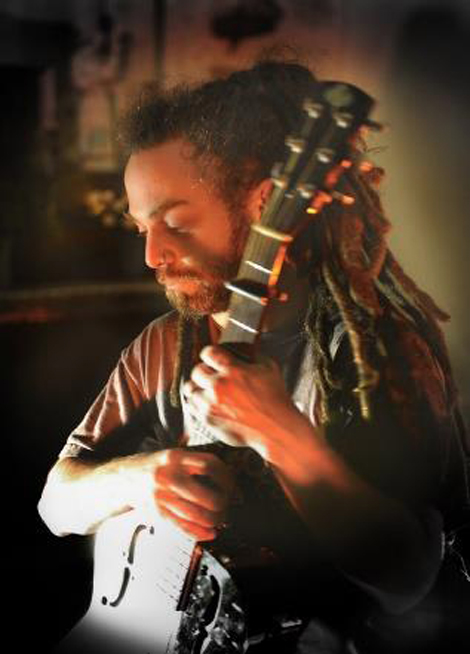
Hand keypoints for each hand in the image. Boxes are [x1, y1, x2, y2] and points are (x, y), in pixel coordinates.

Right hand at [127, 449, 233, 540]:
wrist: (123, 478)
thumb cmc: (155, 467)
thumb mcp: (172, 455)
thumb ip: (194, 461)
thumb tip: (225, 475)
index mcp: (175, 457)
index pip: (210, 465)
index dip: (226, 477)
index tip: (232, 484)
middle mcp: (168, 475)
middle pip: (207, 495)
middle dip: (222, 504)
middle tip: (228, 505)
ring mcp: (161, 495)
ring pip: (196, 515)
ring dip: (213, 521)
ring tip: (220, 520)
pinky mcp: (157, 513)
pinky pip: (182, 526)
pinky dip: (199, 533)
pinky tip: (209, 533)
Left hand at [183, 345, 322, 481]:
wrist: (276, 428)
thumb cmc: (275, 399)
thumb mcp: (269, 368)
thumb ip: (253, 355)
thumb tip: (242, 349)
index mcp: (234, 370)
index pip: (208, 352)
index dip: (210, 354)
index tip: (213, 358)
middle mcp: (219, 386)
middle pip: (197, 370)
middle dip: (204, 371)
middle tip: (212, 375)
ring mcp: (211, 404)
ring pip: (191, 389)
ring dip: (199, 388)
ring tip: (207, 390)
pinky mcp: (209, 419)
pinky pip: (192, 406)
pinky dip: (198, 403)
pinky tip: (207, 402)